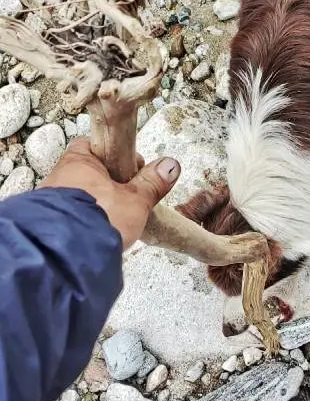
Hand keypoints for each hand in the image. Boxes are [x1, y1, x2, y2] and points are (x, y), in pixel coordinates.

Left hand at [41, 138, 180, 248]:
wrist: (65, 255)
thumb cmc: (98, 219)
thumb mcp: (135, 200)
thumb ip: (152, 183)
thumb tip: (170, 166)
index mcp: (79, 161)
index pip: (94, 145)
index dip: (114, 155)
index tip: (131, 168)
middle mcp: (59, 176)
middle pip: (87, 172)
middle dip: (107, 185)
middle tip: (126, 199)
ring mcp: (50, 201)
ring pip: (77, 196)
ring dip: (94, 205)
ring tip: (113, 221)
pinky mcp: (47, 224)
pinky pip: (68, 217)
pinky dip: (82, 222)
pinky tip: (96, 234)